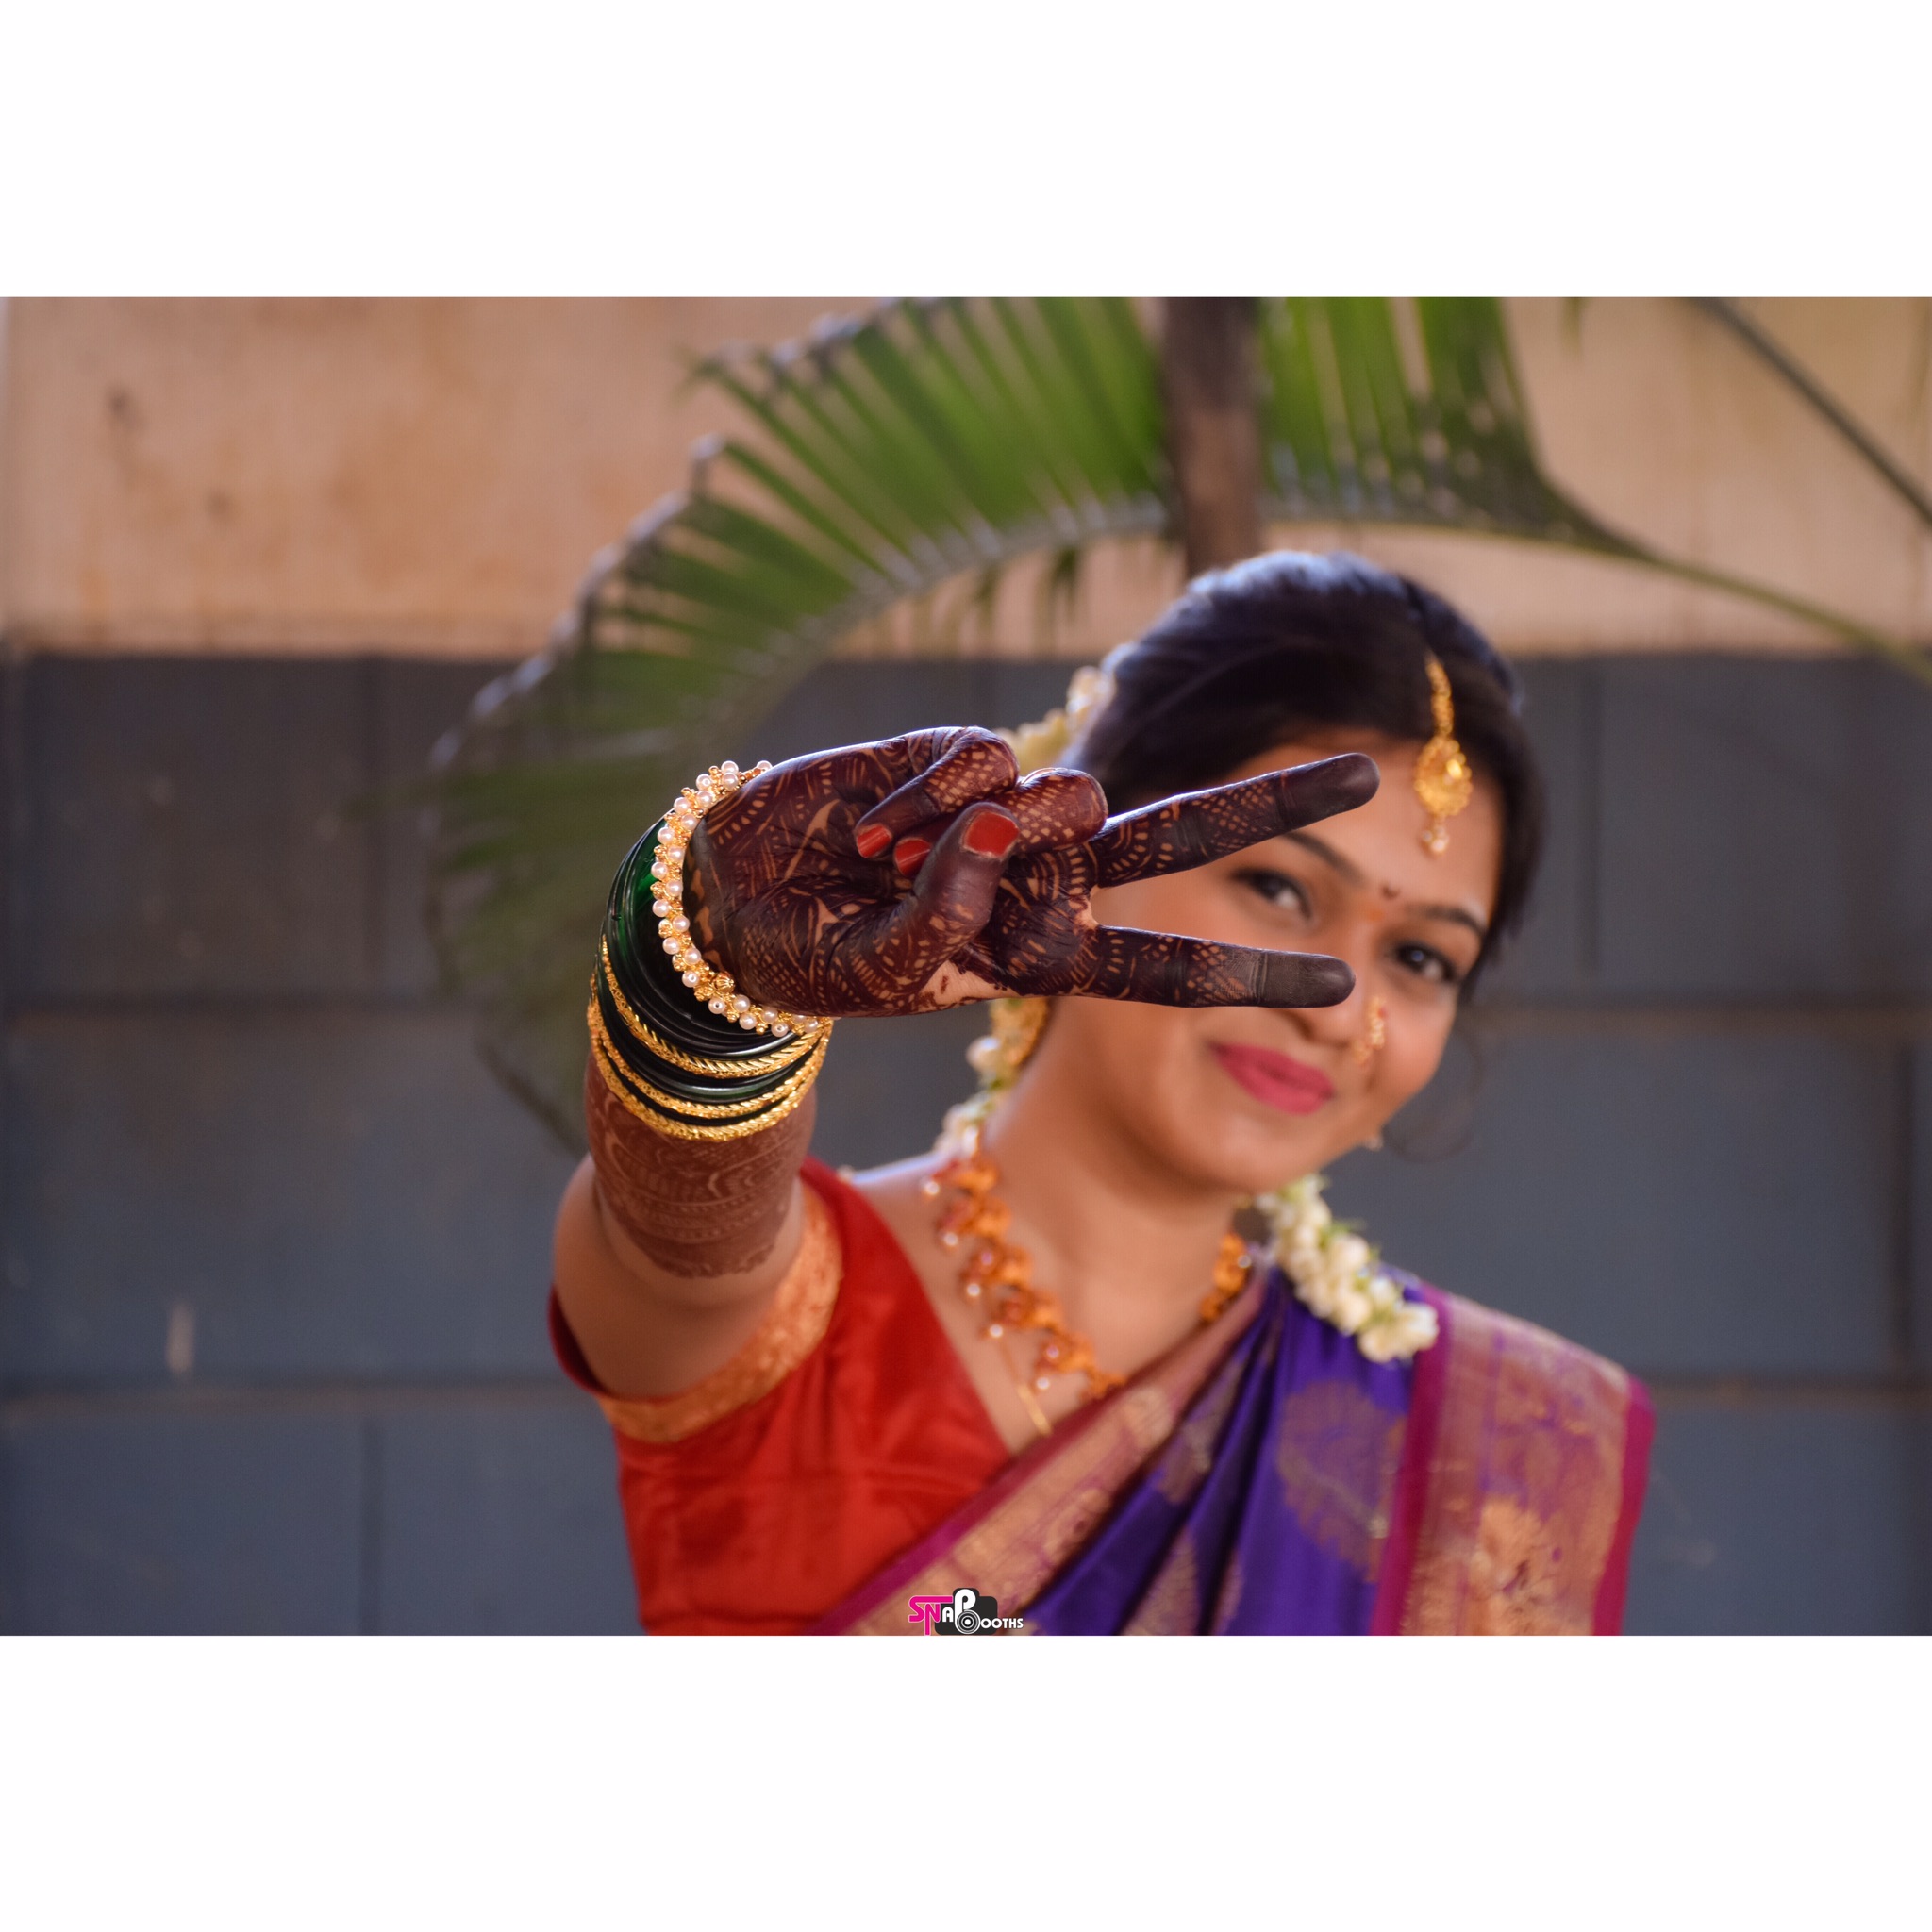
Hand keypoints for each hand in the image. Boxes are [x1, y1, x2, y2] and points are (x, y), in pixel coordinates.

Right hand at [684, 727, 1376, 1017]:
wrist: (732, 900)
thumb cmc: (813, 957)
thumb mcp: (884, 973)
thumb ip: (947, 921)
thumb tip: (1002, 822)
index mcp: (1039, 951)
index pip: (1165, 963)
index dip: (1252, 969)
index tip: (1346, 980)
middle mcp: (1041, 875)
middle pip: (1180, 834)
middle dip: (1273, 806)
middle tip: (1372, 779)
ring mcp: (1006, 812)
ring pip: (1064, 797)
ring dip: (977, 840)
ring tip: (880, 864)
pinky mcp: (956, 755)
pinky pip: (979, 760)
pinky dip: (917, 796)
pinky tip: (864, 825)